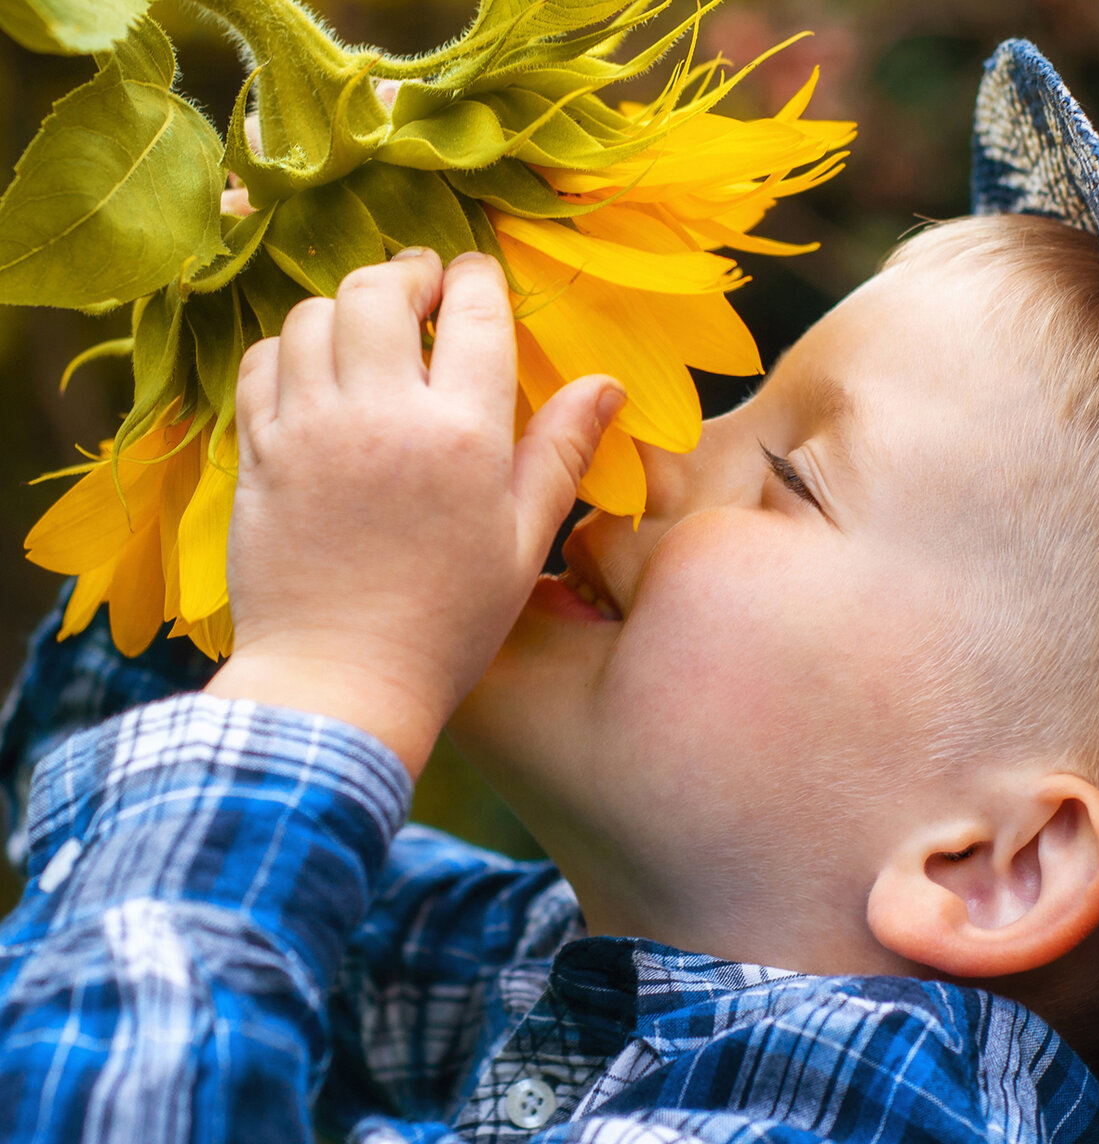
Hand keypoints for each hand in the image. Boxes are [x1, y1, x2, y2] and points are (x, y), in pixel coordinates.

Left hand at [205, 249, 623, 774]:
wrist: (342, 683)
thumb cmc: (448, 623)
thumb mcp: (523, 543)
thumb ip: (561, 453)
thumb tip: (607, 384)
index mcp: (461, 435)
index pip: (472, 313)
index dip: (476, 279)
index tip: (476, 278)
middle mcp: (380, 415)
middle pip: (380, 291)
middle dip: (405, 273)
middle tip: (421, 288)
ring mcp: (309, 430)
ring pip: (312, 318)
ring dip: (344, 307)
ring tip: (367, 330)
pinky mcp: (260, 455)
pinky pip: (261, 367)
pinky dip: (287, 351)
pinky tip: (313, 374)